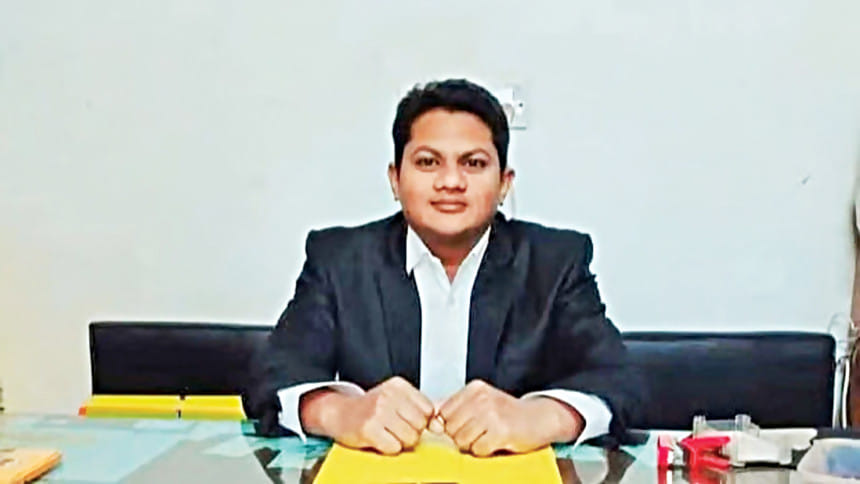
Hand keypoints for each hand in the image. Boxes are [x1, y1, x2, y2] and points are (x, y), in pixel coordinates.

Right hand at [301, 376, 433, 454]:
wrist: (339, 413)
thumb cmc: (370, 409)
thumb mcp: (396, 399)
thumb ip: (418, 408)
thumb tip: (438, 426)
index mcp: (398, 385)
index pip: (428, 408)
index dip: (421, 420)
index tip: (407, 420)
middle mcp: (388, 395)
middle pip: (420, 424)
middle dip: (411, 432)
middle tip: (395, 428)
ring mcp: (378, 411)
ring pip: (410, 437)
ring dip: (400, 442)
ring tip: (387, 434)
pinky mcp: (369, 429)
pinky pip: (394, 447)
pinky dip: (388, 448)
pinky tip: (379, 439)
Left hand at [437, 380, 583, 455]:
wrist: (540, 418)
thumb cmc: (508, 413)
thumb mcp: (480, 402)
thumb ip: (456, 408)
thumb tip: (431, 422)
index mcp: (474, 389)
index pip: (442, 412)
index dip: (451, 424)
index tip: (465, 426)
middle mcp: (481, 398)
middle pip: (450, 428)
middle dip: (461, 436)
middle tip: (480, 432)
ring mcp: (491, 413)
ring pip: (462, 440)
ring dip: (473, 445)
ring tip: (488, 437)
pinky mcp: (501, 430)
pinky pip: (478, 449)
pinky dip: (485, 451)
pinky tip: (496, 442)